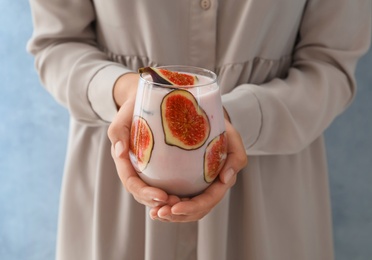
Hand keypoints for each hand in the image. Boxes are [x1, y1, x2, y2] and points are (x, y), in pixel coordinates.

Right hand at [108, 73, 173, 207]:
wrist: (145, 99)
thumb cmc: (134, 107)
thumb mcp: (123, 116)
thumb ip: (118, 132)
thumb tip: (119, 152)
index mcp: (123, 160)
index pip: (131, 182)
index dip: (145, 192)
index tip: (162, 196)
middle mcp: (134, 167)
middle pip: (142, 193)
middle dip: (157, 202)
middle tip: (176, 203)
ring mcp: (145, 168)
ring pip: (153, 191)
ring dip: (166, 201)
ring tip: (182, 203)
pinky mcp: (158, 165)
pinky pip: (163, 182)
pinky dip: (172, 192)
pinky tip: (187, 194)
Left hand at [149, 119, 247, 221]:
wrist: (207, 122)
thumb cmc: (222, 131)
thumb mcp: (233, 139)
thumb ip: (236, 157)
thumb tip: (225, 179)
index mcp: (220, 183)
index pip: (208, 201)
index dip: (192, 207)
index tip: (175, 207)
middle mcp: (208, 190)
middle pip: (194, 211)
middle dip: (176, 215)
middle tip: (159, 212)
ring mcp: (195, 190)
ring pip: (183, 211)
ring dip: (169, 215)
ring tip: (155, 213)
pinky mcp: (183, 186)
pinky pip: (174, 201)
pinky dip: (163, 207)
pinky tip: (153, 208)